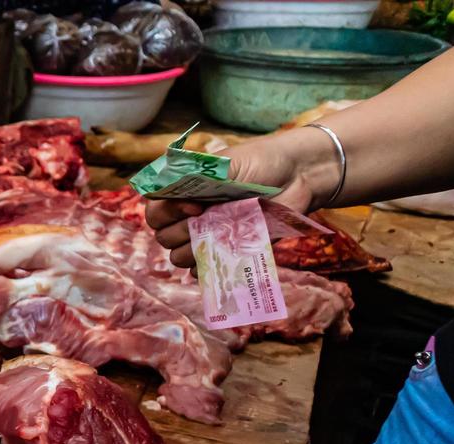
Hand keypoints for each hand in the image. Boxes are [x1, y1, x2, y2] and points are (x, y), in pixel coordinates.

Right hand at [145, 126, 341, 267]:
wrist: (300, 176)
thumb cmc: (261, 162)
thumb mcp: (222, 164)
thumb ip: (188, 178)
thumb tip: (157, 193)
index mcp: (185, 193)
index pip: (153, 211)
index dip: (166, 212)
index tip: (195, 205)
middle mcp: (191, 216)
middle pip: (163, 237)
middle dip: (180, 230)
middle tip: (209, 217)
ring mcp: (208, 236)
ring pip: (179, 257)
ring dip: (193, 249)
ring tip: (219, 234)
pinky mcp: (227, 252)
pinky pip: (203, 271)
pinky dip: (206, 268)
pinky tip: (219, 257)